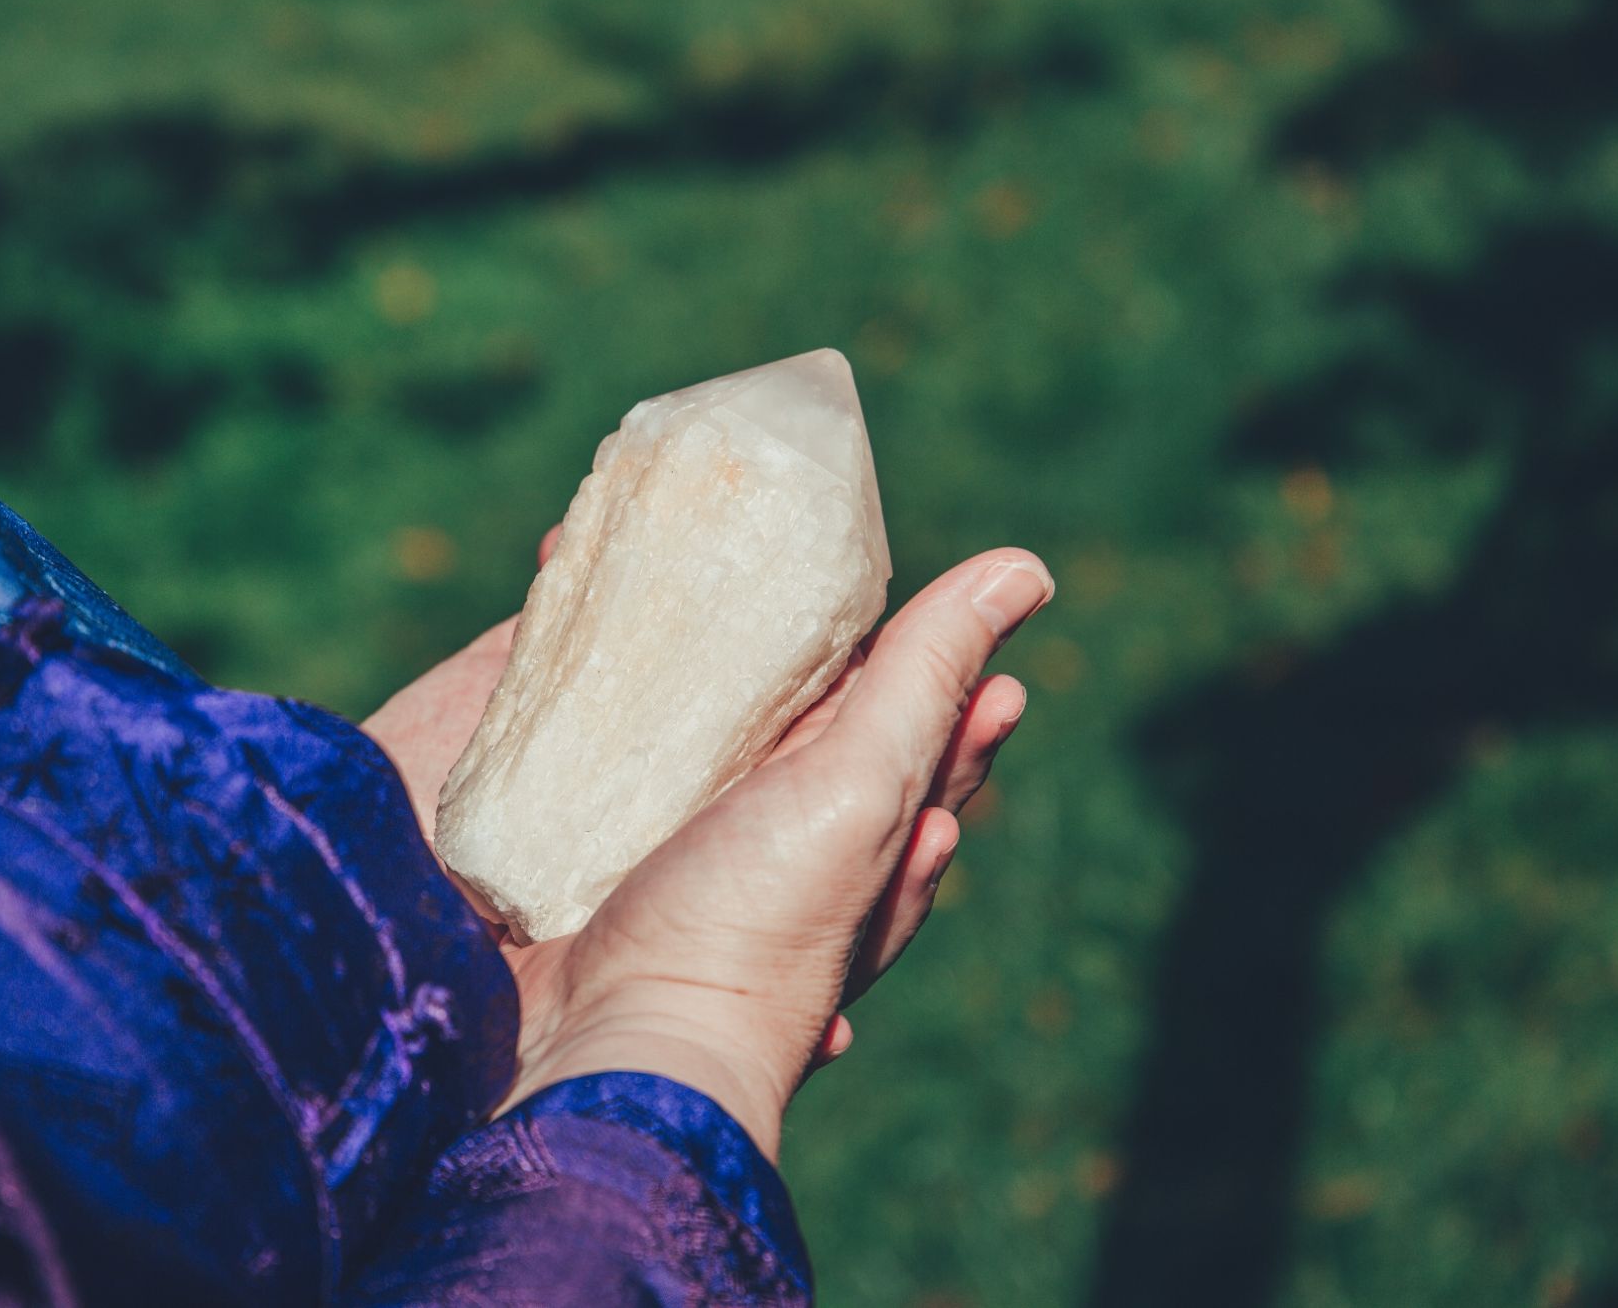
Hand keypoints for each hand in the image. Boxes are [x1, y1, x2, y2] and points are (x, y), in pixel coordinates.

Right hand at [366, 539, 1052, 1159]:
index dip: (949, 663)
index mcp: (868, 833)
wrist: (614, 1049)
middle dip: (825, 659)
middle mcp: (791, 845)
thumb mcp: (865, 790)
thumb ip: (929, 679)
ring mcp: (693, 854)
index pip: (931, 732)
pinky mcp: (604, 857)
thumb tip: (1029, 569)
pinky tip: (589, 677)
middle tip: (814, 575)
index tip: (963, 587)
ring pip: (714, 745)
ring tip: (695, 603)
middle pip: (822, 731)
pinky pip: (614, 768)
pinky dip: (608, 713)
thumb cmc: (757, 927)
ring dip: (704, 681)